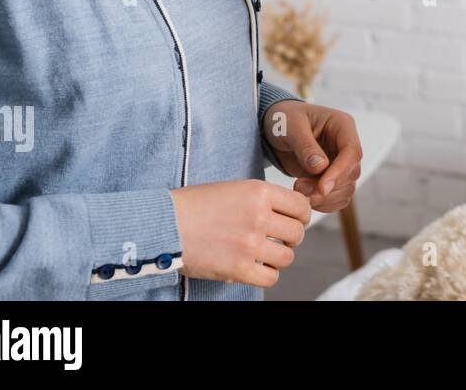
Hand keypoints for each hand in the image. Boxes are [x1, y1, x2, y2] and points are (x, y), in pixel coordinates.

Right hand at [169, 180, 310, 286]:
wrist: (163, 224)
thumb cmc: (194, 205)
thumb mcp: (234, 189)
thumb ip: (261, 199)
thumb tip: (289, 212)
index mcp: (259, 192)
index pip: (301, 206)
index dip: (301, 216)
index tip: (294, 221)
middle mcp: (258, 216)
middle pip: (297, 233)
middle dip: (291, 238)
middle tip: (278, 239)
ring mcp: (249, 243)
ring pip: (287, 256)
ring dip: (278, 257)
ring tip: (264, 254)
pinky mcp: (238, 268)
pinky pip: (271, 277)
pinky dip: (266, 274)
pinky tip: (255, 267)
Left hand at [263, 100, 362, 212]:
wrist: (275, 128)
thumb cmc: (283, 119)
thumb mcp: (290, 127)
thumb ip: (305, 146)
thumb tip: (321, 167)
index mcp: (342, 126)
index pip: (352, 152)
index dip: (340, 172)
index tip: (322, 188)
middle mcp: (346, 145)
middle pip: (351, 173)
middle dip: (328, 187)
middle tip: (300, 187)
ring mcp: (341, 162)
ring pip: (347, 188)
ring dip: (325, 197)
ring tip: (299, 190)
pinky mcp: (333, 177)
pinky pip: (337, 197)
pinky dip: (324, 203)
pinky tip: (306, 197)